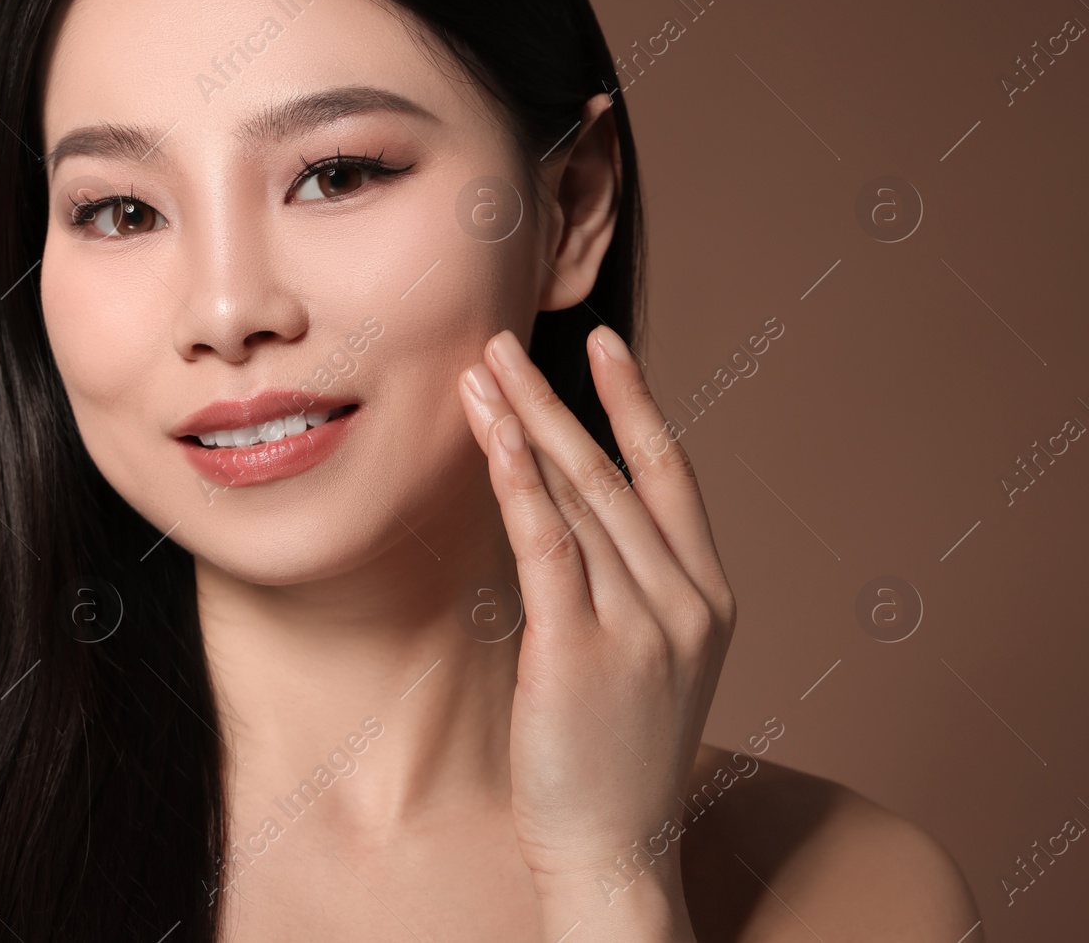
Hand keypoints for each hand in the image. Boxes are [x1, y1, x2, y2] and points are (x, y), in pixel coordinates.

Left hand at [457, 325, 734, 939]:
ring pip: (579, 498)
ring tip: (480, 372)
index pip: (670, 475)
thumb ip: (623, 583)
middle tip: (504, 341)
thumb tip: (564, 506)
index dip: (635, 402)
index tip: (602, 344)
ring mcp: (643, 625)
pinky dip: (519, 483)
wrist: (614, 851)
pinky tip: (495, 436)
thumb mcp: (643, 656)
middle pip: (614, 472)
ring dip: (525, 425)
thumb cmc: (615, 753)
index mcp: (710, 597)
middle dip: (556, 398)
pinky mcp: (582, 651)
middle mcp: (687, 600)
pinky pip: (548, 546)